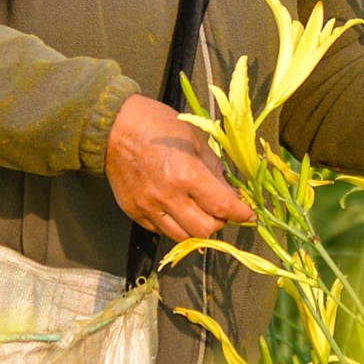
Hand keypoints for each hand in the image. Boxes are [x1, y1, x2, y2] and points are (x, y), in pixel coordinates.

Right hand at [106, 94, 256, 241]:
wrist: (115, 127)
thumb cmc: (158, 126)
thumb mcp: (196, 141)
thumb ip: (216, 171)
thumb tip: (233, 194)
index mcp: (186, 174)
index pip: (223, 207)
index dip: (241, 213)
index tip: (249, 214)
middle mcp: (167, 196)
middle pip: (204, 229)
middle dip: (219, 221)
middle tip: (221, 209)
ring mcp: (148, 207)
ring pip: (183, 237)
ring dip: (197, 227)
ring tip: (200, 210)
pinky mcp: (134, 212)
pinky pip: (161, 231)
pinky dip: (175, 225)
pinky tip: (178, 209)